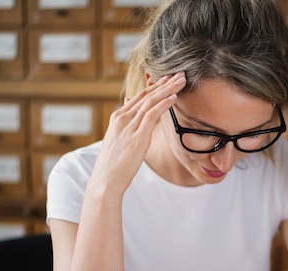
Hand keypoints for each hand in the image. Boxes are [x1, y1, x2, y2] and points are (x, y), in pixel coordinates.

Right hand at [91, 73, 186, 195]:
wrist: (105, 180)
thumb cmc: (114, 165)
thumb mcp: (118, 141)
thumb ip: (125, 125)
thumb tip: (129, 110)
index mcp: (118, 118)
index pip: (140, 97)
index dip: (156, 86)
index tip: (169, 79)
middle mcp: (122, 118)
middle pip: (146, 95)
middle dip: (164, 83)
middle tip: (180, 73)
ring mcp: (129, 126)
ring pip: (151, 101)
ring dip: (168, 89)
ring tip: (182, 80)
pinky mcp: (137, 136)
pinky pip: (152, 115)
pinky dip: (164, 104)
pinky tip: (174, 97)